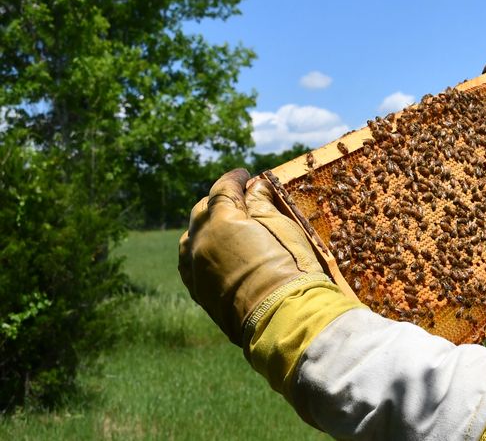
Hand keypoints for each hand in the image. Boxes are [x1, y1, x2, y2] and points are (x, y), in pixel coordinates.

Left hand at [179, 169, 328, 346]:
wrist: (282, 317)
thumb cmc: (289, 267)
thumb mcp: (283, 227)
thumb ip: (263, 203)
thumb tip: (254, 187)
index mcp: (221, 219)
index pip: (223, 188)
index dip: (235, 179)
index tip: (245, 176)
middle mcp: (200, 240)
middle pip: (202, 210)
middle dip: (219, 201)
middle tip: (239, 200)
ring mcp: (194, 268)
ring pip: (190, 238)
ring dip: (205, 228)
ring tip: (224, 228)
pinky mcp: (197, 290)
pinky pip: (190, 264)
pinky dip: (200, 252)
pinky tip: (214, 254)